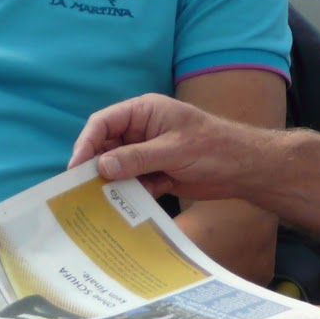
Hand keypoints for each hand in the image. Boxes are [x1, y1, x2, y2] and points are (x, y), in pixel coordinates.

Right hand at [71, 93, 257, 199]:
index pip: (104, 123)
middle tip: (82, 191)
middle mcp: (142, 130)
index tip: (76, 168)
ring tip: (102, 203)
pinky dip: (131, 194)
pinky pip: (133, 183)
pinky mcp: (156, 172)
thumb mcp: (173, 150)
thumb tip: (101, 166)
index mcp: (144, 112)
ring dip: (113, 184)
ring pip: (118, 168)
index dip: (86, 143)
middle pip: (106, 147)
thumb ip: (137, 158)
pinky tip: (131, 206)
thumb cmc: (214, 147)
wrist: (244, 168)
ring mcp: (148, 152)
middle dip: (96, 168)